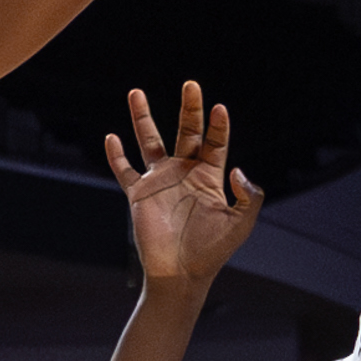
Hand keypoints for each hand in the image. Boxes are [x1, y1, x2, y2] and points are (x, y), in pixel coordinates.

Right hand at [105, 82, 263, 283]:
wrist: (181, 275)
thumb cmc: (212, 252)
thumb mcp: (241, 224)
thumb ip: (249, 197)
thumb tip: (237, 169)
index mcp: (209, 177)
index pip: (215, 142)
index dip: (218, 125)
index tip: (219, 108)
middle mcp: (184, 173)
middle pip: (186, 132)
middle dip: (189, 109)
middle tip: (191, 85)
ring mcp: (160, 181)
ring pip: (150, 141)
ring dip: (142, 117)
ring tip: (136, 92)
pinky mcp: (139, 194)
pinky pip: (125, 170)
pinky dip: (116, 155)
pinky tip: (111, 138)